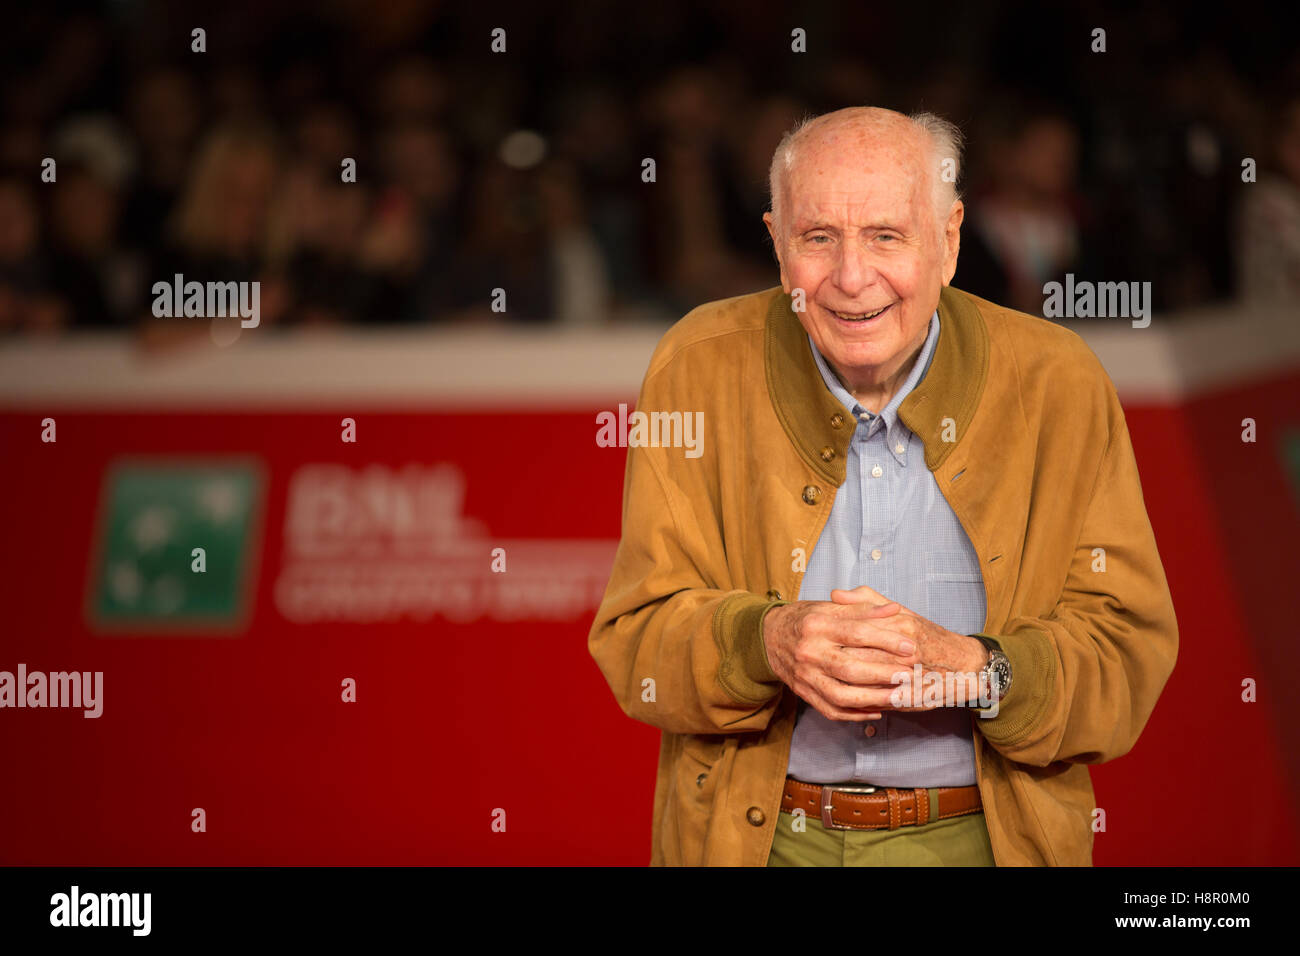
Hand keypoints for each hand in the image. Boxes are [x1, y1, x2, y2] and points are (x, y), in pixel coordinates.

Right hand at [761, 595, 917, 721]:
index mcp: (817, 625)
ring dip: (872, 698)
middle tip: (909, 674)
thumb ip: (862, 608)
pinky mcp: (803, 692)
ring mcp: (804, 675)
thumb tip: (894, 609)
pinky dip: (855, 715)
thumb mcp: (830, 607)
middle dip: (883, 673)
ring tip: (898, 696)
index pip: (856, 633)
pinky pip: (830, 709)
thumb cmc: (806, 620)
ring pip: (840, 694)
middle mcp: (809, 651)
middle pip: (849, 667)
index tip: (910, 647)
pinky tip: (876, 711)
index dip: (886, 641)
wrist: (769, 637)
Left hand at [830, 585, 989, 709]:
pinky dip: (864, 703)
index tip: (815, 640)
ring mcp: (911, 674)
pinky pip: (881, 703)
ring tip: (827, 682)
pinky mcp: (915, 697)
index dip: (833, 638)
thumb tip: (834, 593)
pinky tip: (848, 702)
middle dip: (835, 664)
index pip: (857, 632)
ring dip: (846, 685)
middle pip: (859, 659)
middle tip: (814, 664)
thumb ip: (867, 601)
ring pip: (868, 683)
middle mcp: (906, 649)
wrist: (963, 664)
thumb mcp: (899, 611)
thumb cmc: (926, 635)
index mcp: (900, 625)